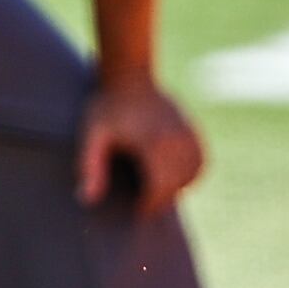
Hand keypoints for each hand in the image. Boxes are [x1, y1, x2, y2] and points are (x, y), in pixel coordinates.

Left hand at [80, 74, 205, 214]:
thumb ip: (90, 168)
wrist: (129, 75)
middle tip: (143, 205)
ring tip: (156, 188)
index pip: (159, 189)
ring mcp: (188, 134)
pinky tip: (173, 174)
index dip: (148, 206)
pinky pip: (201, 161)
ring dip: (177, 187)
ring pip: (192, 175)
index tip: (136, 212)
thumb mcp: (91, 136)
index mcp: (154, 144)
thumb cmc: (106, 107)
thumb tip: (87, 200)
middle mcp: (176, 140)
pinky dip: (190, 173)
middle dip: (160, 200)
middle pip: (176, 185)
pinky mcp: (193, 130)